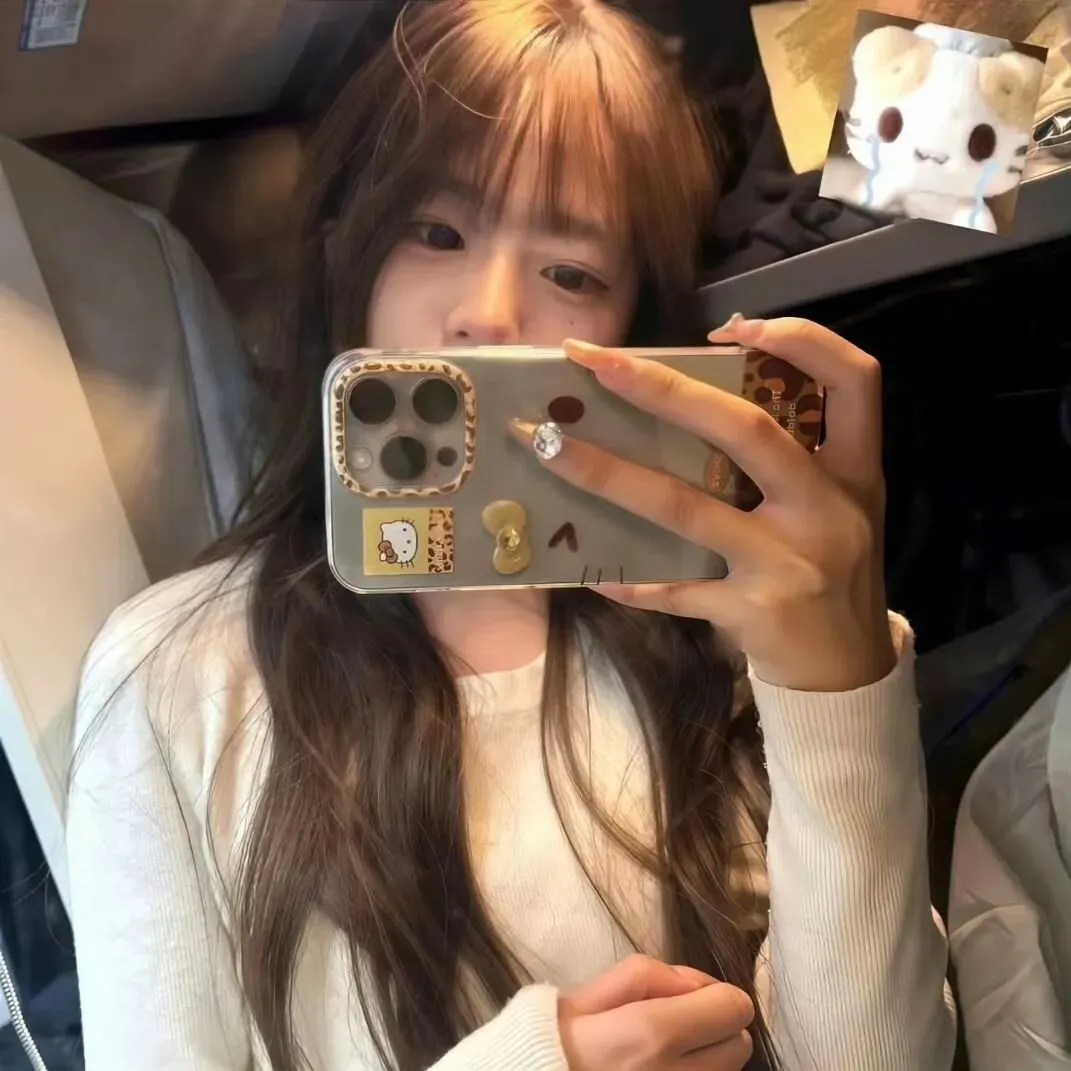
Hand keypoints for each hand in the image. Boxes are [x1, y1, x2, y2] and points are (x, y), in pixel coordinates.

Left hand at [511, 316, 896, 691]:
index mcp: (852, 471)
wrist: (847, 669)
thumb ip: (786, 456)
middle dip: (664, 390)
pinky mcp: (751, 611)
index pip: (854, 380)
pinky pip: (673, 590)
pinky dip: (630, 579)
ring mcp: (787, 563)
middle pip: (746, 431)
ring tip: (547, 447)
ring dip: (608, 474)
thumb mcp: (832, 506)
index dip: (803, 340)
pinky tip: (590, 571)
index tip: (733, 327)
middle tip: (596, 361)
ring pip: (685, 508)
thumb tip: (688, 395)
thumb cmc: (831, 572)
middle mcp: (824, 510)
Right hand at [558, 954, 754, 1070]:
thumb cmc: (563, 1037)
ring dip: (710, 1057)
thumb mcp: (598, 989)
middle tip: (682, 1023)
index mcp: (653, 1033)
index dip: (720, 996)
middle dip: (718, 1027)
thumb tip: (698, 986)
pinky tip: (665, 1069)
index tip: (695, 997)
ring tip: (670, 1051)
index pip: (733, 1009)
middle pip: (739, 1045)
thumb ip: (654, 975)